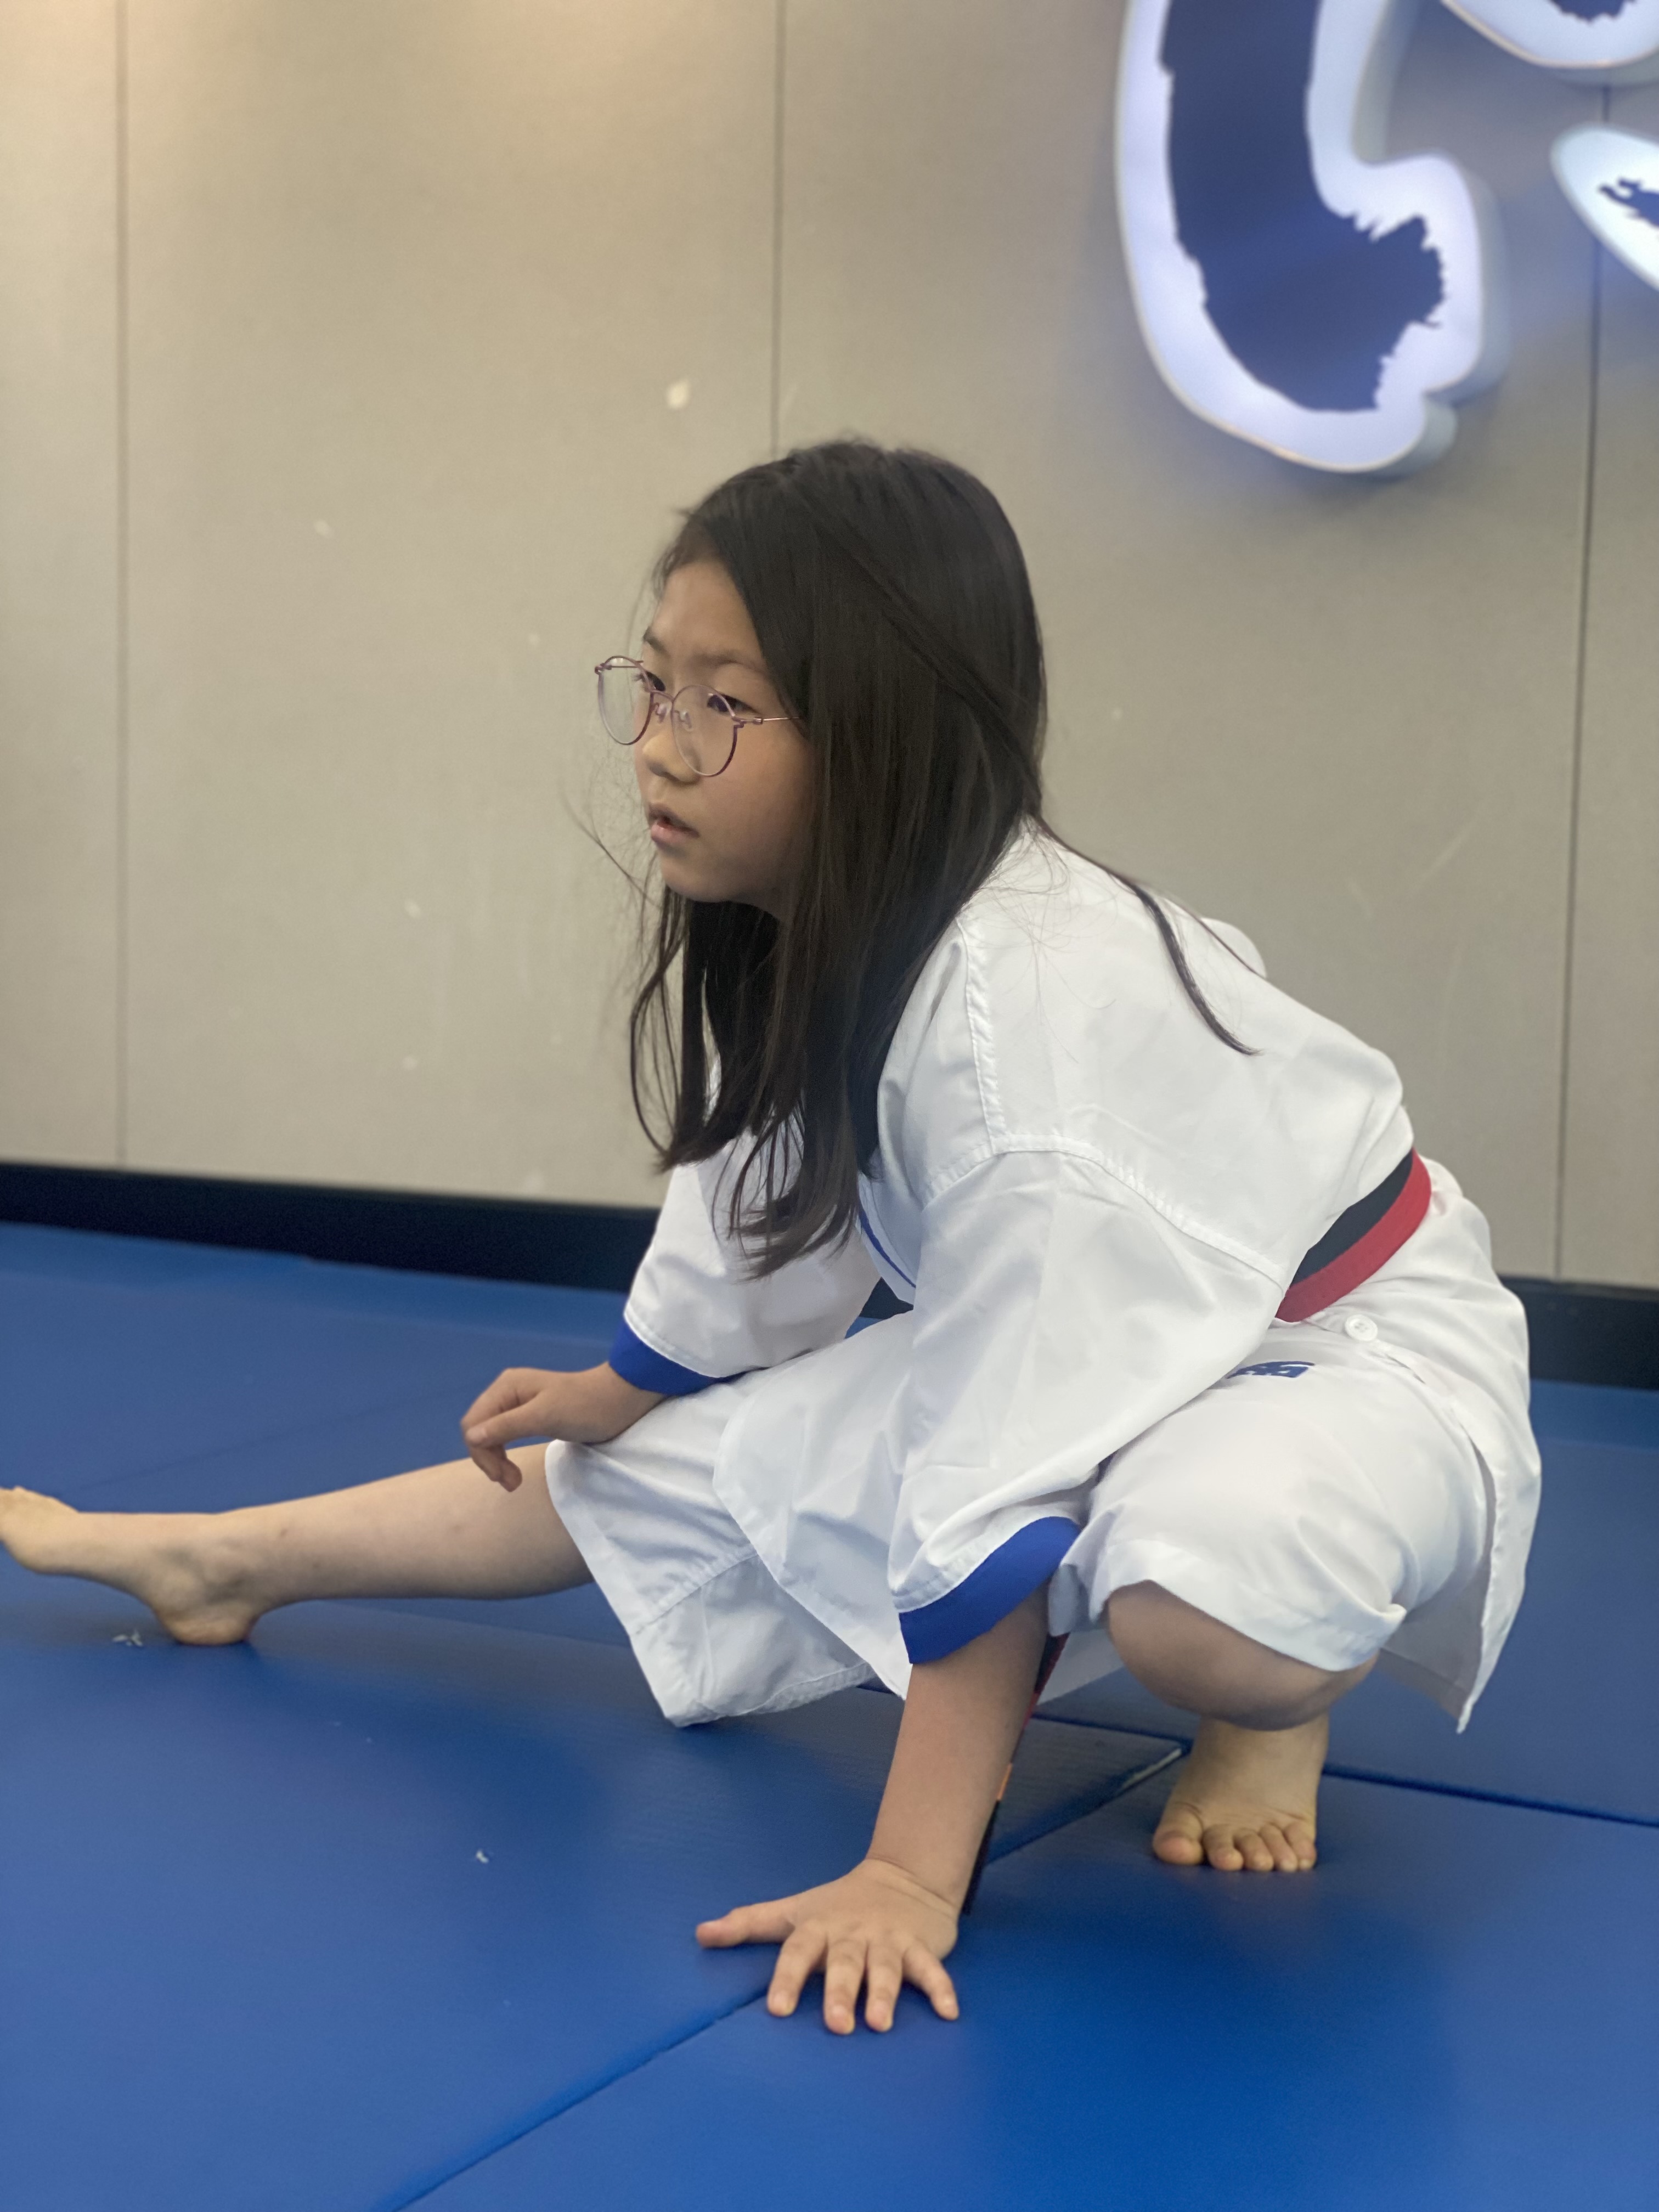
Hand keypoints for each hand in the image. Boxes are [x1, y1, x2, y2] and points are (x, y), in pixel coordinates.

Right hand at [460, 1364, 660, 1486]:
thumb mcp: (545, 1417)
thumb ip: (507, 1426)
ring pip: (490, 1435)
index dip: (481, 1453)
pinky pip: (505, 1436)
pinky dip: (506, 1454)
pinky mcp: (531, 1415)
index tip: (502, 1477)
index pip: (473, 1424)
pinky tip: (514, 1468)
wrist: (622, 1399)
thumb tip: (471, 1437)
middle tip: (511, 1484)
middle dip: (489, 1458)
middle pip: (479, 1430)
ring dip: (497, 1460)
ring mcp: (519, 1403)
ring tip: (514, 1482)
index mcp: (506, 1387)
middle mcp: (507, 1392)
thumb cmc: (585, 1407)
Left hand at [696, 1857, 960, 2034]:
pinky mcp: (921, 1945)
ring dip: (884, 1993)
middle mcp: (852, 1933)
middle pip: (845, 1962)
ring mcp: (888, 1938)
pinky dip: (941, 1988)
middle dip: (841, 1992)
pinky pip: (932, 1968)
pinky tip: (949, 2013)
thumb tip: (699, 1933)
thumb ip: (749, 1924)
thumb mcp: (793, 1910)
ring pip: (886, 1966)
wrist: (902, 1878)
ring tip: (880, 2024)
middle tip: (837, 2025)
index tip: (778, 2010)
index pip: (798, 1950)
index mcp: (818, 1927)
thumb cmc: (837, 1905)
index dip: (788, 1978)